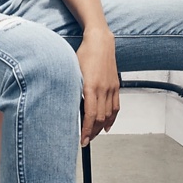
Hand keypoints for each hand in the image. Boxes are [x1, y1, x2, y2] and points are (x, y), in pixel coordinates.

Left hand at [76, 28, 119, 145]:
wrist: (100, 41)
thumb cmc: (83, 54)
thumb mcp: (73, 72)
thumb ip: (72, 89)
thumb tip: (67, 106)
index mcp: (91, 86)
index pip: (90, 115)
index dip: (86, 130)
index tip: (82, 139)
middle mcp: (103, 89)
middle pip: (100, 118)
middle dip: (92, 132)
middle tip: (85, 140)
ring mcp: (111, 88)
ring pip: (108, 115)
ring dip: (101, 127)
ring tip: (93, 135)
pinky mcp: (116, 86)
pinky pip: (116, 107)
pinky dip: (111, 118)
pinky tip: (106, 126)